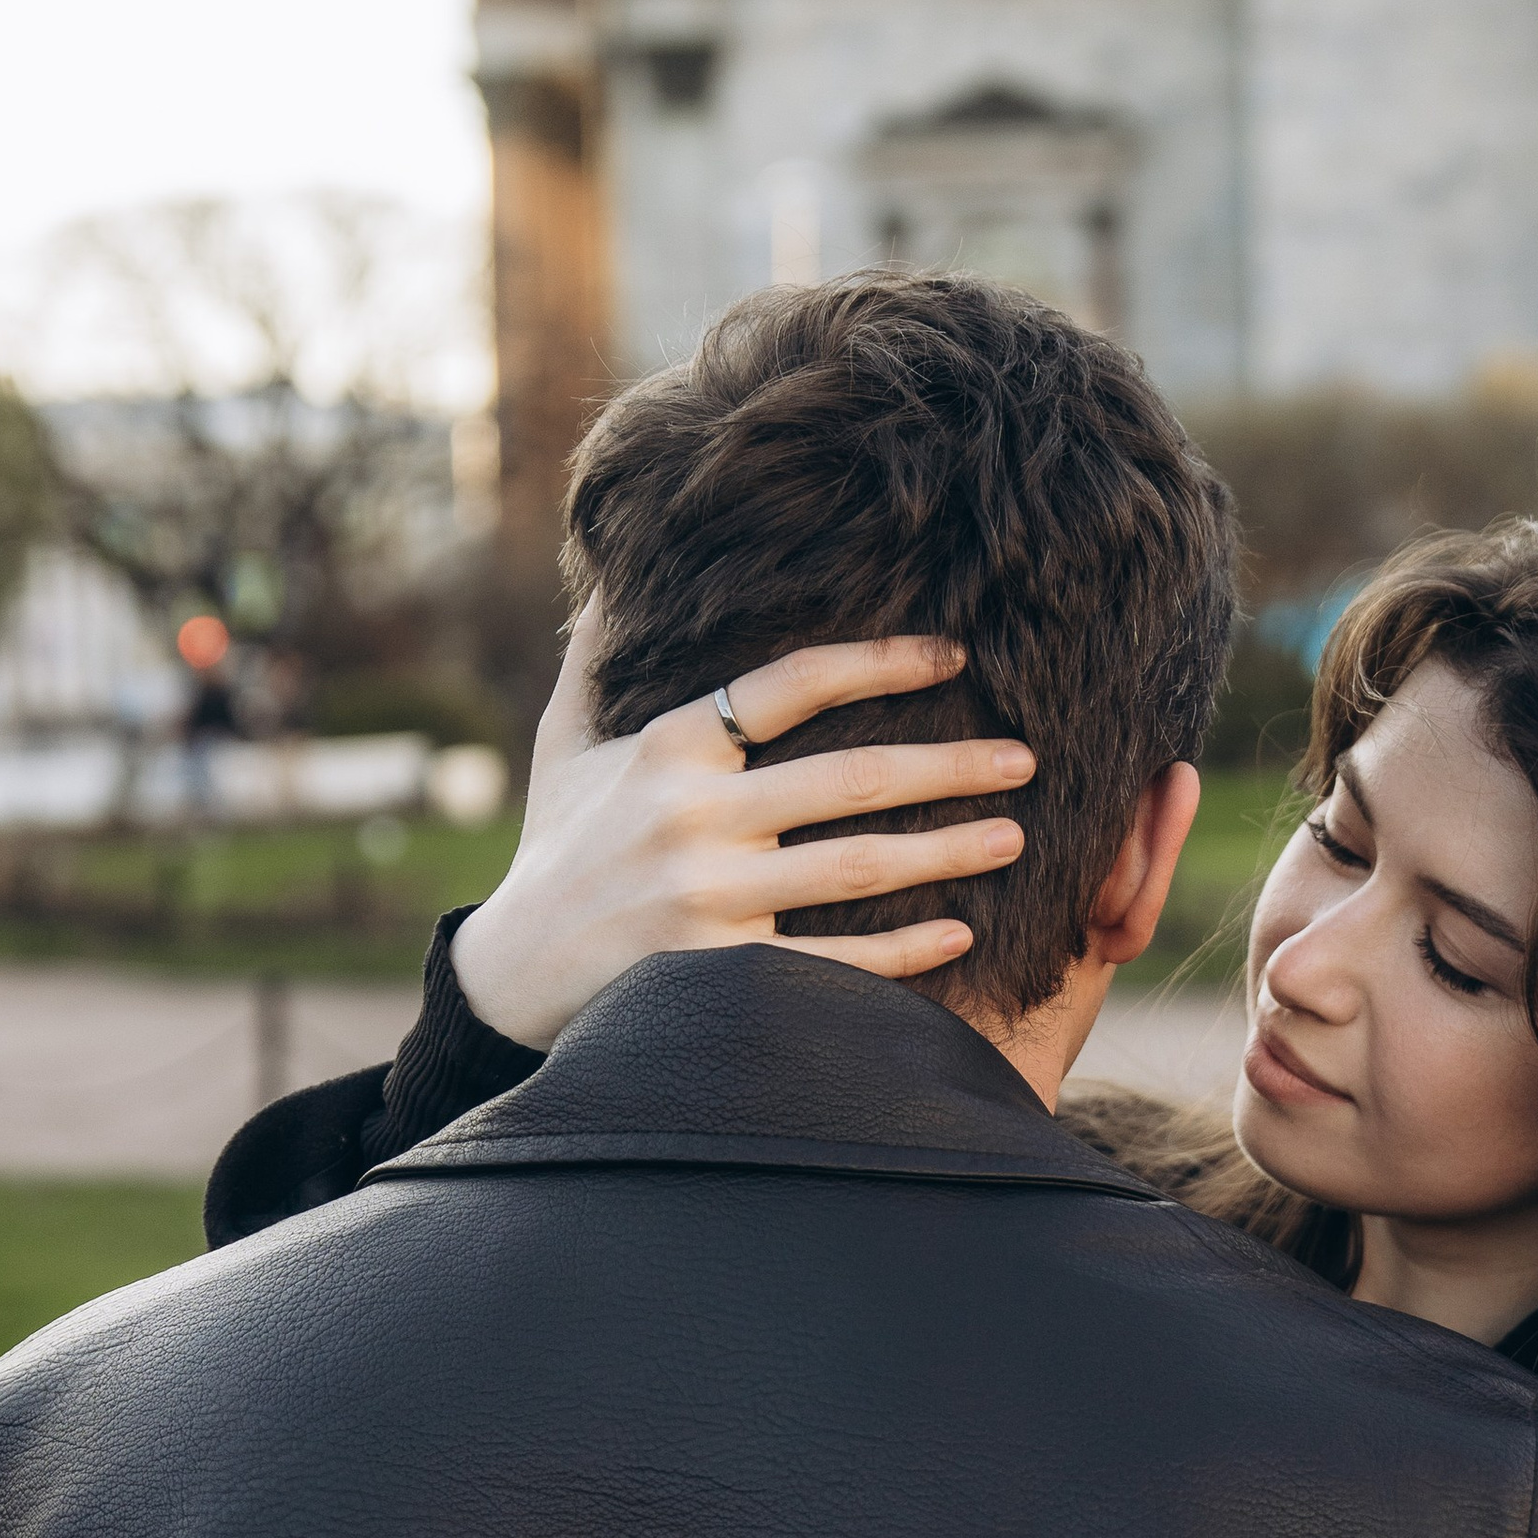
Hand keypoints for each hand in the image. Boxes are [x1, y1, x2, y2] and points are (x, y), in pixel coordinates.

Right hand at [452, 623, 1034, 1050]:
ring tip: (1014, 834)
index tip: (953, 654)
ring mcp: (705, 900)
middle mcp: (689, 818)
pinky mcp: (716, 975)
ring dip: (946, 850)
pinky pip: (830, 961)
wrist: (514, 973)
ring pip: (854, 867)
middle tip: (1024, 755)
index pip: (792, 684)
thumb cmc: (560, 847)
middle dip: (948, 765)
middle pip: (848, 780)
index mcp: (668, 747)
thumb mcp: (568, 741)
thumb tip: (617, 562)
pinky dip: (901, 950)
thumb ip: (601, 654)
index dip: (880, 662)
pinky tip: (961, 930)